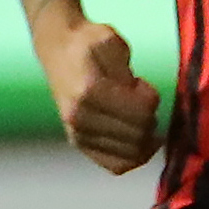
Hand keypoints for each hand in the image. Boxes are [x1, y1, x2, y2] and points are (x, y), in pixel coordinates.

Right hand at [38, 17, 163, 173]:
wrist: (57, 49)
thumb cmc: (88, 42)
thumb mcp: (112, 42)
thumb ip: (127, 73)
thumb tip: (141, 104)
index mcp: (89, 91)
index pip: (143, 111)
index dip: (151, 96)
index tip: (140, 82)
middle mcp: (81, 118)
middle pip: (140, 134)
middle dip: (149, 116)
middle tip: (137, 97)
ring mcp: (78, 134)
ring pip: (132, 154)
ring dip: (144, 136)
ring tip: (133, 115)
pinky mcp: (79, 144)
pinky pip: (117, 166)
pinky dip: (133, 157)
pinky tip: (137, 140)